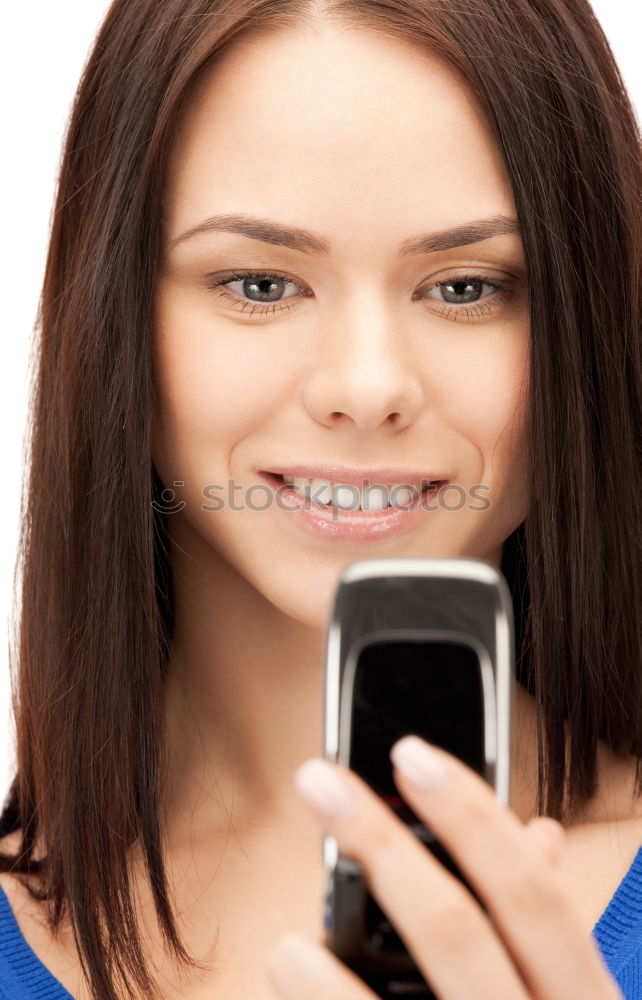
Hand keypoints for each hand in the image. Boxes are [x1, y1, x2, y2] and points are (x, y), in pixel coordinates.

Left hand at [265, 736, 622, 999]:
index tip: (410, 754)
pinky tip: (292, 980)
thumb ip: (549, 930)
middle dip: (381, 843)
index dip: (473, 816)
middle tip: (318, 782)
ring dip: (332, 972)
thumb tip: (539, 834)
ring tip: (287, 947)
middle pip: (455, 931)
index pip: (533, 896)